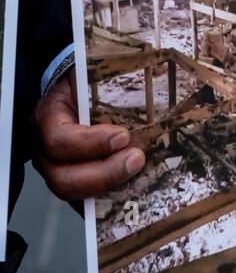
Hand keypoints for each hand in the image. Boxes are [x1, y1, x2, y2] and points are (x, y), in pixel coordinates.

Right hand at [33, 71, 145, 201]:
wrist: (76, 82)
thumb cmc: (85, 77)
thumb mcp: (91, 71)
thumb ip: (110, 79)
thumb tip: (152, 71)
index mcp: (47, 117)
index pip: (58, 139)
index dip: (89, 143)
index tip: (122, 136)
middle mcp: (46, 149)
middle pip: (62, 178)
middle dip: (103, 174)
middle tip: (137, 159)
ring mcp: (57, 169)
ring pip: (74, 194)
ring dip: (109, 187)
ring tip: (138, 170)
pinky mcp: (75, 181)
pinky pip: (86, 201)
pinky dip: (108, 200)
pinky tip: (134, 192)